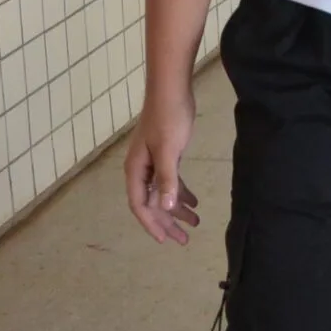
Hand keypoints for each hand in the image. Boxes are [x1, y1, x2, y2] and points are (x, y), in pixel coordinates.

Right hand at [123, 91, 203, 245]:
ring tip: (195, 224)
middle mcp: (141, 169)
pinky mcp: (165, 154)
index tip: (165, 241)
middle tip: (183, 240)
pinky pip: (170, 181)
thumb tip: (166, 208)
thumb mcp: (169, 151)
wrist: (171, 90)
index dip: (152, 224)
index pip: (141, 205)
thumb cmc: (169, 119)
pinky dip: (181, 192)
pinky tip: (194, 201)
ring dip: (177, 209)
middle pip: (152, 203)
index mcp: (136, 170)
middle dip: (167, 222)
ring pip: (163, 193)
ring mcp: (152, 162)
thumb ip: (167, 180)